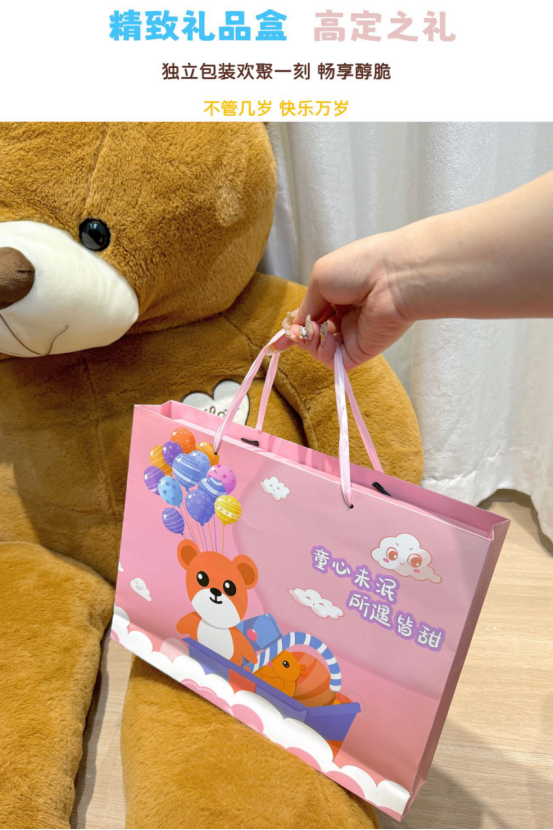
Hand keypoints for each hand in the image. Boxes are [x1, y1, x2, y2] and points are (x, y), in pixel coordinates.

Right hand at [276, 233, 411, 369]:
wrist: (391, 278)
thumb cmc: (357, 267)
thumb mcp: (320, 278)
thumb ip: (307, 305)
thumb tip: (299, 325)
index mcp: (338, 295)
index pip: (313, 316)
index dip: (296, 327)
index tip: (277, 341)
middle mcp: (346, 316)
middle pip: (314, 334)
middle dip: (300, 333)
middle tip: (296, 328)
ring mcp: (352, 336)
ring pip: (319, 349)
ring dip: (308, 340)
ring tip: (312, 328)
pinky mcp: (359, 352)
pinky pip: (332, 360)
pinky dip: (319, 350)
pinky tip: (321, 335)